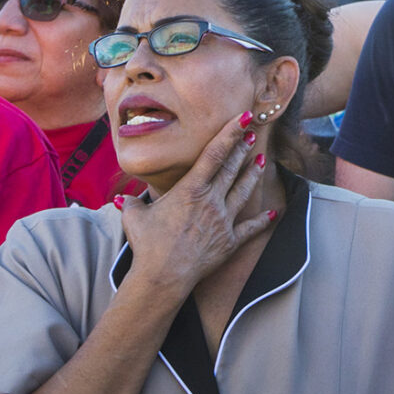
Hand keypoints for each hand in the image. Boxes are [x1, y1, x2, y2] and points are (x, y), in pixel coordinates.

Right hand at [118, 112, 271, 296]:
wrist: (163, 276)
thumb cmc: (147, 245)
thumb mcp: (134, 217)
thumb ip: (131, 203)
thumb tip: (121, 199)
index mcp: (190, 189)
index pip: (214, 154)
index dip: (230, 133)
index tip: (244, 118)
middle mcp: (211, 201)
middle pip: (231, 169)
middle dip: (243, 149)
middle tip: (253, 134)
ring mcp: (223, 221)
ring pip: (243, 191)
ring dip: (253, 174)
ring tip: (263, 159)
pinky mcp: (230, 242)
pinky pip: (250, 228)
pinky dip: (262, 220)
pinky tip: (272, 212)